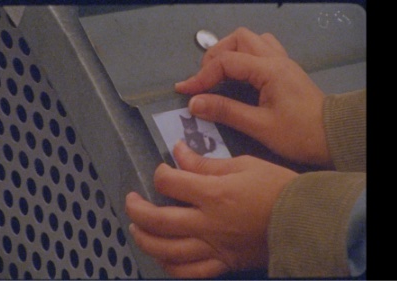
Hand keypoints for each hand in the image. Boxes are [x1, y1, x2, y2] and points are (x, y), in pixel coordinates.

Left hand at [125, 141, 297, 277]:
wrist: (305, 219)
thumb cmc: (277, 187)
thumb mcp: (243, 164)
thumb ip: (205, 163)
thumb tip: (178, 152)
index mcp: (213, 193)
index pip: (169, 183)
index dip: (159, 173)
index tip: (163, 169)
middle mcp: (208, 223)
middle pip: (157, 220)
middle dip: (136, 209)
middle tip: (131, 200)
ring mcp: (213, 247)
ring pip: (166, 251)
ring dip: (145, 239)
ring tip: (136, 228)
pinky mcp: (222, 262)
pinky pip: (189, 272)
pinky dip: (170, 266)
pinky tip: (162, 256)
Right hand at [176, 27, 332, 166]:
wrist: (334, 137)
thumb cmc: (299, 134)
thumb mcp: (259, 126)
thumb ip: (226, 111)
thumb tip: (194, 103)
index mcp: (268, 70)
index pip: (226, 62)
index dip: (200, 76)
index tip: (184, 92)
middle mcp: (275, 59)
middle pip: (238, 38)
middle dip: (215, 56)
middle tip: (204, 80)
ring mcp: (283, 62)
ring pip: (251, 40)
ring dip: (231, 52)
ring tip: (219, 74)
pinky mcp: (286, 70)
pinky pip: (262, 50)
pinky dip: (245, 56)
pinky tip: (240, 75)